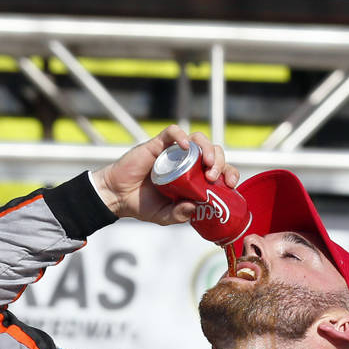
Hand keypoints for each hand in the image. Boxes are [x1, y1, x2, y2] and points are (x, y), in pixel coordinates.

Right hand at [89, 125, 239, 225]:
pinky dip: (181, 136)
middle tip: (214, 177)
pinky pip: (173, 132)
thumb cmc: (142, 204)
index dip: (229, 173)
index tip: (231, 184)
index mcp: (194, 178)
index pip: (219, 169)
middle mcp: (187, 162)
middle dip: (220, 161)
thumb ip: (179, 214)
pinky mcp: (158, 145)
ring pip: (198, 139)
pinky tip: (184, 146)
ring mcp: (174, 152)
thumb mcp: (165, 216)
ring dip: (207, 149)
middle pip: (213, 152)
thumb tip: (194, 207)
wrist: (117, 196)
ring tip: (206, 164)